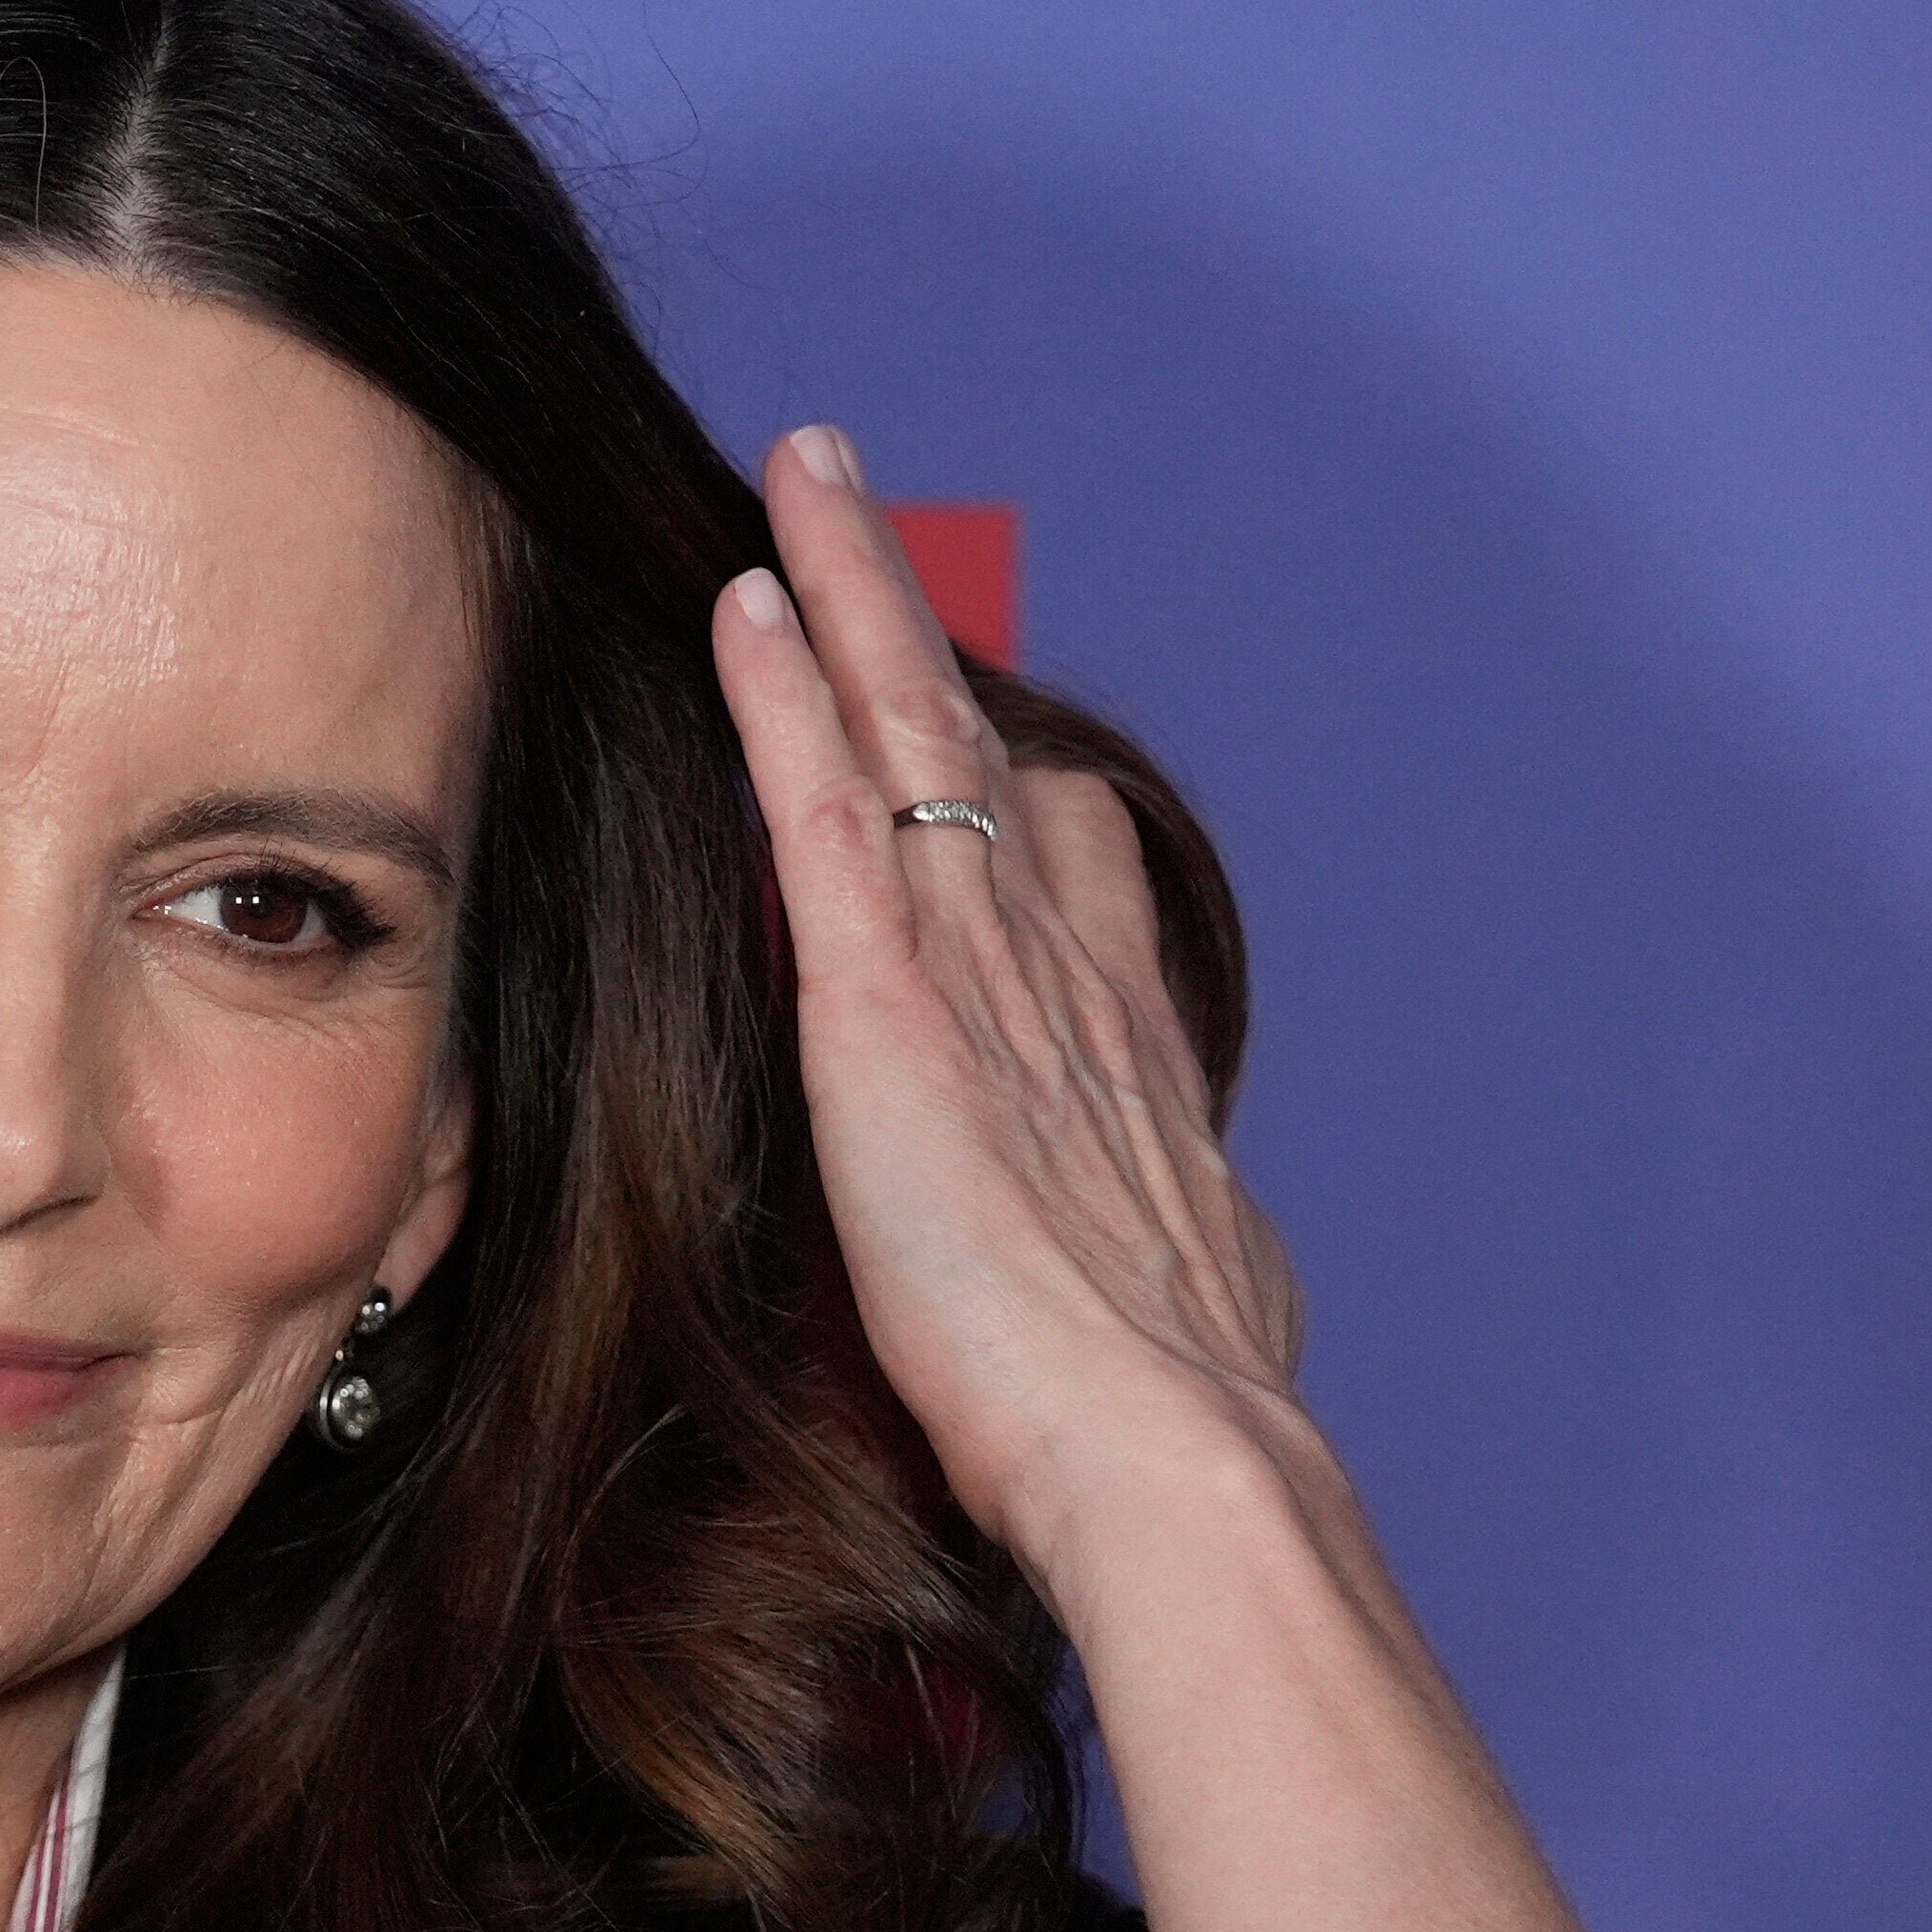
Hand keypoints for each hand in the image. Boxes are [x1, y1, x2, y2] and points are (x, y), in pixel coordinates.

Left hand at [709, 426, 1313, 1583]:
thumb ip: (1153, 1259)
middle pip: (983, 755)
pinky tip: (743, 604)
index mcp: (1123, 1063)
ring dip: (851, 597)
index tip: (991, 725)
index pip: (1068, 874)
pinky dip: (787, 699)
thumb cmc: (1170, 1429)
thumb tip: (1166, 1289)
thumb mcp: (1187, 1307)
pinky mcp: (895, 1014)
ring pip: (907, 739)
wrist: (1173, 1452)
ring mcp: (983, 982)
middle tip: (859, 500)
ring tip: (801, 479)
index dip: (1022, 786)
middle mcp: (1063, 984)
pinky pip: (827, 812)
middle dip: (917, 620)